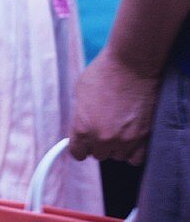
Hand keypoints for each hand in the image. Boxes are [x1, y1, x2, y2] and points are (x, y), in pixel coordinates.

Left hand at [68, 45, 160, 164]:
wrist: (133, 63)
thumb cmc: (104, 72)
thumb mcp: (80, 93)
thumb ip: (80, 115)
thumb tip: (81, 125)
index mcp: (82, 128)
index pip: (77, 153)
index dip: (80, 147)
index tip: (83, 144)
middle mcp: (102, 138)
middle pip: (98, 155)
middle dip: (99, 144)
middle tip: (104, 129)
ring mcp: (125, 139)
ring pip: (117, 156)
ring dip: (117, 147)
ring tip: (119, 130)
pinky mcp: (144, 136)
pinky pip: (136, 158)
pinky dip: (134, 151)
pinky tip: (131, 139)